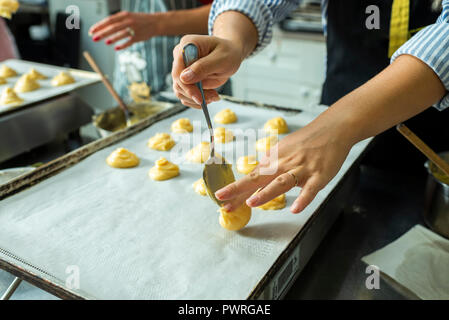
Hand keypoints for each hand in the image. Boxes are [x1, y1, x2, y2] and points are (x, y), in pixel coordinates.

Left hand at [89, 11, 161, 50]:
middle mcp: (129, 21)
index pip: (109, 20)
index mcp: (124, 15)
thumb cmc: (138, 20)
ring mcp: (134, 29)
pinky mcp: (139, 37)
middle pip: (113, 27)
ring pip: (121, 34)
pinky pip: (129, 42)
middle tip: (94, 38)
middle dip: (103, 33)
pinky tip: (116, 48)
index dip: (99, 26)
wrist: (155, 23)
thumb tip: (102, 28)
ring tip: (106, 42)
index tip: (91, 31)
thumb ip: (116, 21)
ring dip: (113, 38)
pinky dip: (122, 45)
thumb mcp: (127, 16)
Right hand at [171, 35, 245, 107]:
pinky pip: (185, 95)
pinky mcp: (186, 80)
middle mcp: (180, 57)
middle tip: (212, 98)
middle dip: (194, 95)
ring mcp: (182, 69)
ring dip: (196, 99)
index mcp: (187, 46)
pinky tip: (210, 97)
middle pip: (178, 83)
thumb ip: (203, 67)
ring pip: (180, 91)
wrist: (230, 55)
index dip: (187, 87)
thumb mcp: (221, 59)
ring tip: (213, 97)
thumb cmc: (228, 53)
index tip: (199, 98)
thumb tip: (184, 77)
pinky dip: (196, 100)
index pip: (178, 70)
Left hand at [215, 114, 354, 213]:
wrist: (333, 128)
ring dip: (266, 193)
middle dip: (239, 189)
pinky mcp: (319, 175)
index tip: (220, 198)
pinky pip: (310, 189)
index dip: (235, 188)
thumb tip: (255, 184)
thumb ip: (271, 168)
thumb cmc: (307, 142)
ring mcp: (301, 169)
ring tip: (251, 203)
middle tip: (224, 201)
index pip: (251, 176)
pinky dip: (303, 199)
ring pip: (281, 182)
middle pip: (259, 178)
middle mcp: (284, 163)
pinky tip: (295, 209)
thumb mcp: (284, 151)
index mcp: (274, 159)